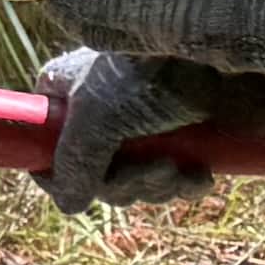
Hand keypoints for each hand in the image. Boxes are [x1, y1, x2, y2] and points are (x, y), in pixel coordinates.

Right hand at [38, 47, 221, 214]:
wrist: (220, 59)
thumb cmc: (147, 74)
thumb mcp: (97, 116)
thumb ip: (75, 161)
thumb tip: (68, 205)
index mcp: (67, 96)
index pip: (44, 145)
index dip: (61, 175)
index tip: (84, 189)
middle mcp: (101, 113)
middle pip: (96, 174)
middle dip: (128, 182)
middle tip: (153, 168)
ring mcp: (143, 128)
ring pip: (138, 182)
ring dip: (160, 185)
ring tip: (178, 167)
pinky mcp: (181, 139)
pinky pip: (173, 180)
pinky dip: (186, 183)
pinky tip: (200, 173)